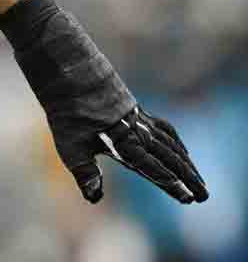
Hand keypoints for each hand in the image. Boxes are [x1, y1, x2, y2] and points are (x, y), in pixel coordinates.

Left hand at [54, 106, 208, 204]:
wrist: (71, 73)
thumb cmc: (68, 112)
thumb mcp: (71, 146)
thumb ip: (85, 173)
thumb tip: (94, 199)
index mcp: (124, 143)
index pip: (152, 168)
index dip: (170, 184)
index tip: (188, 198)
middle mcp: (138, 132)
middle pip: (169, 158)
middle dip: (188, 178)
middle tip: (204, 196)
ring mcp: (140, 120)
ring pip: (170, 145)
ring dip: (186, 164)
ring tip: (199, 180)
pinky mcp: (137, 111)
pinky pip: (165, 129)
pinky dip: (177, 143)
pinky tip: (182, 151)